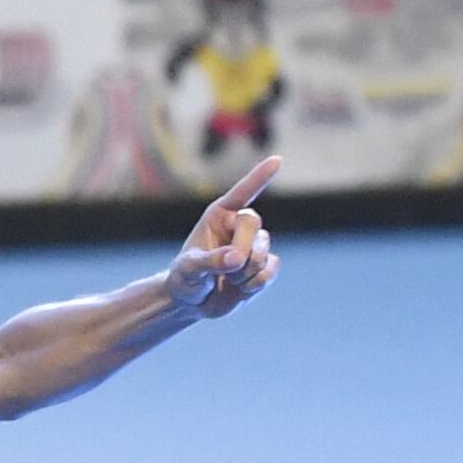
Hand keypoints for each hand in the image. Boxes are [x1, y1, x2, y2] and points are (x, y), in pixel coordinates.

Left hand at [167, 157, 282, 316]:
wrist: (193, 302)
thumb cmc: (185, 278)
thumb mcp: (188, 270)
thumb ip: (209, 261)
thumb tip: (236, 258)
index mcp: (219, 215)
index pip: (242, 192)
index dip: (260, 177)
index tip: (277, 160)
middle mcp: (239, 225)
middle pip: (253, 224)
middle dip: (240, 249)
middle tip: (226, 267)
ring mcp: (255, 245)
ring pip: (262, 252)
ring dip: (243, 272)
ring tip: (226, 278)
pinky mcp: (265, 265)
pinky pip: (270, 270)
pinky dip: (254, 283)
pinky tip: (241, 287)